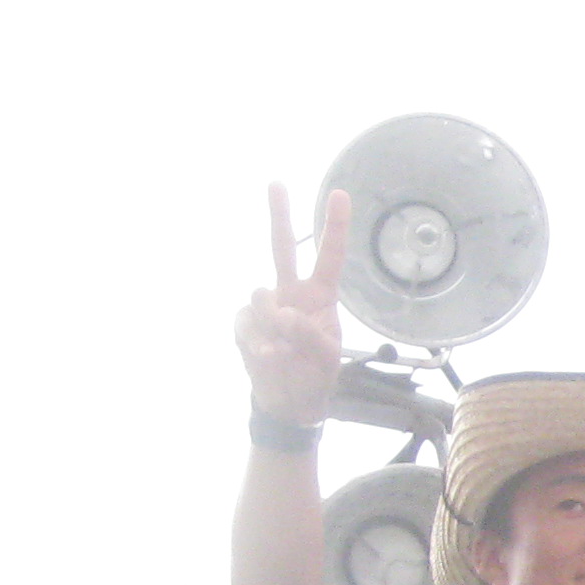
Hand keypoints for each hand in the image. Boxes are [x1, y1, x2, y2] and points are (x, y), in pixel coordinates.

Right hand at [237, 185, 348, 428]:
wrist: (287, 401)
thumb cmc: (314, 374)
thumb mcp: (326, 357)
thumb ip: (310, 334)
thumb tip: (283, 314)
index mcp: (319, 296)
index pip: (329, 257)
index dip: (334, 227)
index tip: (340, 195)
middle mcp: (291, 293)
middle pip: (282, 249)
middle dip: (279, 215)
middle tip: (277, 183)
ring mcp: (265, 306)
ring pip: (262, 297)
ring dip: (274, 326)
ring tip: (285, 352)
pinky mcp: (245, 322)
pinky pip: (247, 323)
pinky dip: (258, 343)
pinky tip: (268, 357)